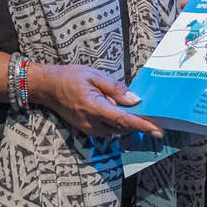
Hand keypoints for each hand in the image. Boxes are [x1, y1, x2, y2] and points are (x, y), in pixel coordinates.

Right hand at [28, 64, 163, 137]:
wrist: (47, 87)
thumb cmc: (69, 77)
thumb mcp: (94, 76)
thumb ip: (116, 89)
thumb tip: (135, 100)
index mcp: (94, 107)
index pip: (124, 120)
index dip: (143, 125)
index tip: (159, 130)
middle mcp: (92, 123)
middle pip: (123, 127)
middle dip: (135, 119)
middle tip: (143, 106)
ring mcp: (89, 129)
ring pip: (116, 130)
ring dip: (124, 120)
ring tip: (117, 101)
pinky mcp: (87, 130)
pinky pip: (108, 129)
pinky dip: (115, 121)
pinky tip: (111, 107)